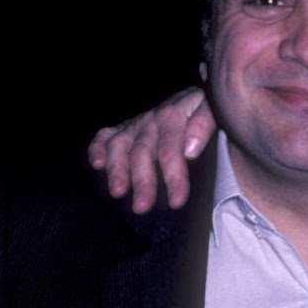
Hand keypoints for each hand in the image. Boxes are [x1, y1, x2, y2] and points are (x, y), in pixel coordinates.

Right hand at [88, 88, 215, 214]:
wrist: (193, 99)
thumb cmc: (203, 111)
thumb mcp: (211, 109)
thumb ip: (205, 123)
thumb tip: (190, 149)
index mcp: (172, 117)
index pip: (171, 150)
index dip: (173, 177)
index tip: (177, 202)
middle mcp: (149, 121)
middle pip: (142, 152)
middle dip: (142, 181)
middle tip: (142, 207)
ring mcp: (134, 126)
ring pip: (119, 146)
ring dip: (116, 169)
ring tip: (117, 192)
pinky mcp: (124, 130)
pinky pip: (105, 136)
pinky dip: (97, 149)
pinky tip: (97, 165)